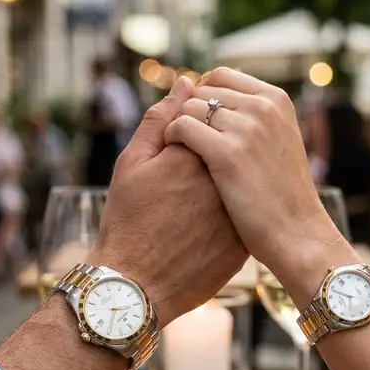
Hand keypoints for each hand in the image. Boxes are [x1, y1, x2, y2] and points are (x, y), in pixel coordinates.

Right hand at [93, 76, 246, 325]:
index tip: (179, 152)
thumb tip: (186, 81)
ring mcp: (237, 215)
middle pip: (229, 153)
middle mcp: (224, 182)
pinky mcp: (243, 244)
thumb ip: (161, 118)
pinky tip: (201, 229)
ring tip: (189, 208)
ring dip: (223, 186)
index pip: (212, 122)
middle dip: (211, 158)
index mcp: (196, 156)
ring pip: (239, 185)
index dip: (195, 133)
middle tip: (181, 186)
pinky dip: (228, 215)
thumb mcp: (132, 164)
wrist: (136, 287)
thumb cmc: (127, 223)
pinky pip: (242, 217)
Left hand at [164, 68, 340, 284]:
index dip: (202, 96)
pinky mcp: (227, 153)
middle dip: (188, 112)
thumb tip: (220, 99)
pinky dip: (171, 139)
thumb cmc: (284, 197)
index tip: (197, 122)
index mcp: (276, 100)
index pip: (221, 76)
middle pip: (202, 90)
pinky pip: (182, 127)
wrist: (297, 234)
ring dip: (178, 127)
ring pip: (189, 108)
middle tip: (185, 142)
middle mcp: (262, 107)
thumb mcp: (280, 143)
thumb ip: (256, 118)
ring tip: (179, 152)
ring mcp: (246, 128)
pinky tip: (174, 159)